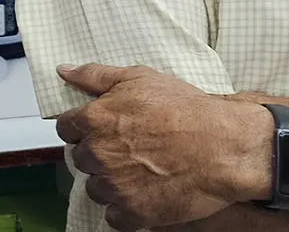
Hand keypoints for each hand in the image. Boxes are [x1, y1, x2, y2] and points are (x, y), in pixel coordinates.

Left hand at [55, 64, 271, 231]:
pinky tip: (143, 195)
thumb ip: (95, 75)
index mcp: (95, 120)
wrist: (223, 146)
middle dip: (99, 155)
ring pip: (95, 188)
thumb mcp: (138, 78)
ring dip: (111, 183)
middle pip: (81, 159)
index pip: (66, 129)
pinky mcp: (134, 212)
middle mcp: (99, 154)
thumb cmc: (186, 110)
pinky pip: (114, 217)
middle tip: (127, 151)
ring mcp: (115, 186)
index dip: (83, 129)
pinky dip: (126, 210)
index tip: (100, 131)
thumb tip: (65, 71)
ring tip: (139, 172)